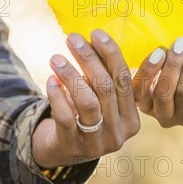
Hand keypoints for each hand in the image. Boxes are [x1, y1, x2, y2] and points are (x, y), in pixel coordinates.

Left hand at [32, 29, 139, 168]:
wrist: (62, 150)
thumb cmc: (84, 116)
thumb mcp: (100, 100)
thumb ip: (102, 75)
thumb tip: (93, 39)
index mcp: (132, 118)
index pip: (124, 79)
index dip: (111, 54)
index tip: (96, 33)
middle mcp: (118, 132)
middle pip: (106, 87)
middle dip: (89, 58)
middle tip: (72, 38)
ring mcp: (97, 143)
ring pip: (88, 101)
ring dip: (71, 75)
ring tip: (56, 57)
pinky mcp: (73, 147)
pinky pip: (66, 117)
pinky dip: (57, 96)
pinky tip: (50, 80)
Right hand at [132, 31, 182, 127]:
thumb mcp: (168, 64)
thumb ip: (161, 57)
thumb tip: (161, 37)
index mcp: (147, 104)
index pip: (139, 93)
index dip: (147, 72)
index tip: (159, 50)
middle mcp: (164, 116)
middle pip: (163, 93)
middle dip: (172, 65)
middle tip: (180, 41)